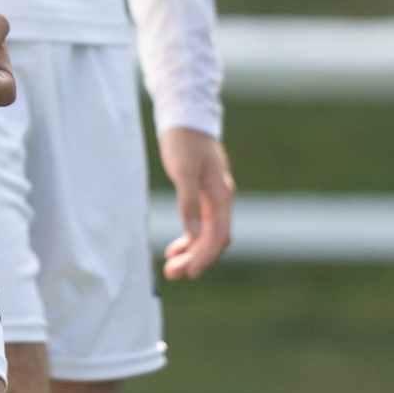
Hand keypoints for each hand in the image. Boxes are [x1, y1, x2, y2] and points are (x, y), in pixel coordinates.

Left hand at [159, 126, 235, 277]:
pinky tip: (175, 248)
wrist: (185, 118)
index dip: (206, 255)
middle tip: (173, 274)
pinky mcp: (201, 195)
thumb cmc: (184, 141)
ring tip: (171, 268)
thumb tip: (191, 232)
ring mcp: (212, 199)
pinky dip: (188, 238)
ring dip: (190, 252)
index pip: (219, 234)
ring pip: (205, 234)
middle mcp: (221, 200)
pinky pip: (199, 225)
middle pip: (213, 239)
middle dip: (195, 258)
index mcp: (222, 196)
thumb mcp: (184, 169)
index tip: (192, 272)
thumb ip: (188, 200)